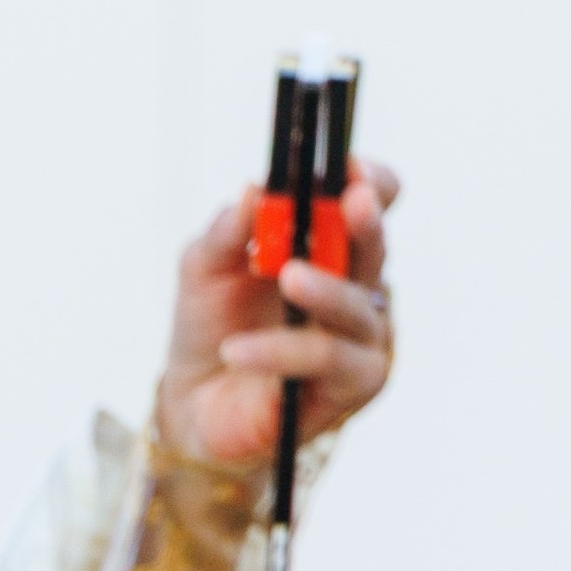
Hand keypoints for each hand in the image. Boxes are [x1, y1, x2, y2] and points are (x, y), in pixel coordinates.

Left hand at [154, 161, 398, 472]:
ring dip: (324, 288)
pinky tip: (238, 350)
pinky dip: (281, 351)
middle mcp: (359, 286)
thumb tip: (254, 190)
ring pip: (357, 307)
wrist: (192, 403)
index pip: (374, 200)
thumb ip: (226, 232)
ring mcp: (363, 337)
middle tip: (349, 204)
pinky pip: (326, 360)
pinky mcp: (353, 385)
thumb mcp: (204, 269)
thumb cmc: (212, 326)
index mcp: (332, 245)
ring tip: (287, 276)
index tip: (346, 167)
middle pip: (377, 247)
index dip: (369, 181)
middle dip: (365, 222)